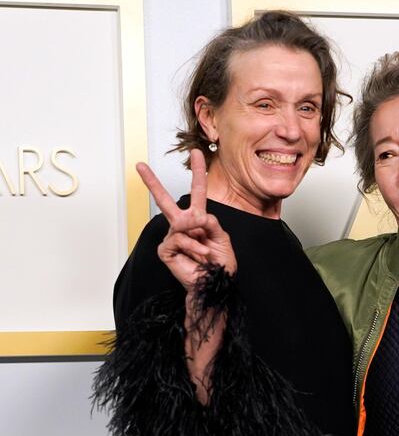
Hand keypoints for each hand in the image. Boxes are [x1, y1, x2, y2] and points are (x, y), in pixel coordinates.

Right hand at [137, 149, 235, 291]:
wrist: (214, 283)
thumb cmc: (220, 263)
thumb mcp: (222, 237)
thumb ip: (210, 221)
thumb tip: (193, 216)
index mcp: (199, 218)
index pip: (198, 191)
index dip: (198, 172)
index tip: (197, 153)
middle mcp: (183, 225)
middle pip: (165, 200)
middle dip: (152, 182)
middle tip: (140, 165)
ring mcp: (172, 236)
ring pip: (182, 225)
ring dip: (199, 240)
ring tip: (206, 253)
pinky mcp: (166, 249)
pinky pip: (178, 240)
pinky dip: (193, 247)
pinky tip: (199, 256)